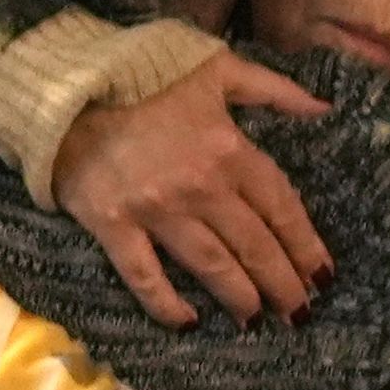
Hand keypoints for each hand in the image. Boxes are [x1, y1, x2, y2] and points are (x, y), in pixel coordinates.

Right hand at [52, 55, 333, 329]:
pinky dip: (166, 304)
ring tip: (256, 320)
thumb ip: (274, 89)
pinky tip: (188, 322)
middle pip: (254, 246)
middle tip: (299, 313)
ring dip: (239, 298)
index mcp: (230, 150)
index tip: (322, 274)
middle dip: (282, 284)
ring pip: (211, 266)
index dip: (305, 245)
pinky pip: (145, 275)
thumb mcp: (218, 68)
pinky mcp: (114, 226)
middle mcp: (200, 187)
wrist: (66, 82)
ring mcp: (156, 210)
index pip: (281, 208)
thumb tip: (324, 109)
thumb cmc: (146, 73)